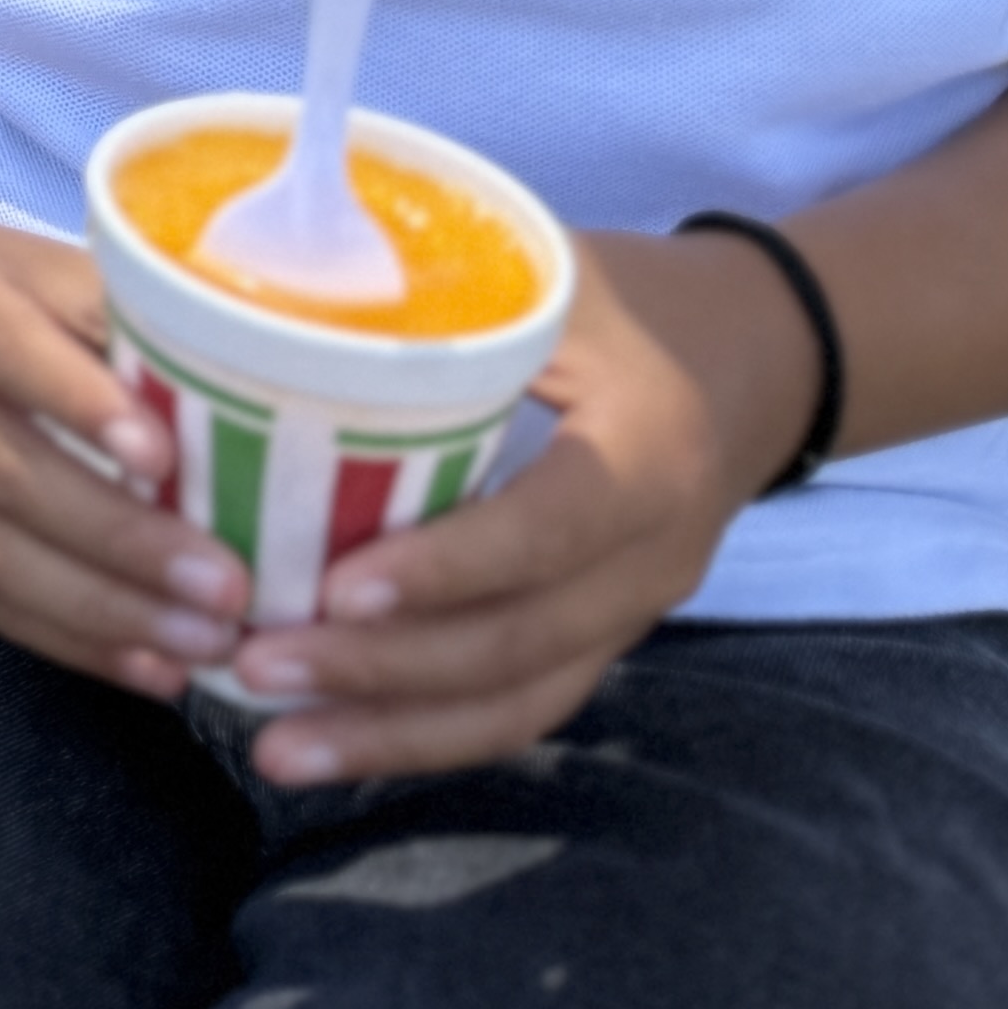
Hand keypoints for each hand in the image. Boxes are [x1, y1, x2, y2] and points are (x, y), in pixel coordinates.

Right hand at [0, 202, 250, 699]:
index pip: (3, 348)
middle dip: (120, 538)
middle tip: (225, 586)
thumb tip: (247, 385)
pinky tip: (152, 669)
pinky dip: (76, 645)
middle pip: (2, 471)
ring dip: (106, 611)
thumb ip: (121, 316)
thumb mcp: (45, 268)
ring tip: (205, 643)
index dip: (79, 402)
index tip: (164, 459)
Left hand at [221, 226, 821, 782]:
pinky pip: (517, 708)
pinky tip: (327, 744)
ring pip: (518, 701)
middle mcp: (653, 556)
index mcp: (647, 454)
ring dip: (395, 734)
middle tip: (256, 668)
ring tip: (275, 749)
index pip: (547, 531)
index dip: (447, 568)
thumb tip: (277, 259)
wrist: (751, 362)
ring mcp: (632, 613)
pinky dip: (424, 737)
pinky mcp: (599, 640)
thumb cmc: (625, 302)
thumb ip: (441, 279)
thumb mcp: (553, 271)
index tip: (336, 587)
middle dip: (385, 671)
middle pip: (520, 644)